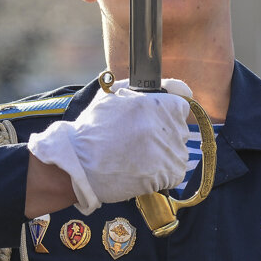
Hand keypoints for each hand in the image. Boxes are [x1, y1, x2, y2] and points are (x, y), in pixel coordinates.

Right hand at [27, 78, 191, 213]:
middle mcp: (168, 126)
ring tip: (138, 157)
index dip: (167, 113)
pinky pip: (175, 172)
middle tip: (139, 141)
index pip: (182, 105)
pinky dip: (163, 173)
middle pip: (180, 129)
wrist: (79, 164)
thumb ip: (142, 87)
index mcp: (158, 103)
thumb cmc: (92, 129)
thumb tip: (178, 87)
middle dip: (164, 134)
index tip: (155, 121)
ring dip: (164, 154)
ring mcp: (170, 151)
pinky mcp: (168, 173)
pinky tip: (143, 170)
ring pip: (178, 151)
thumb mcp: (113, 96)